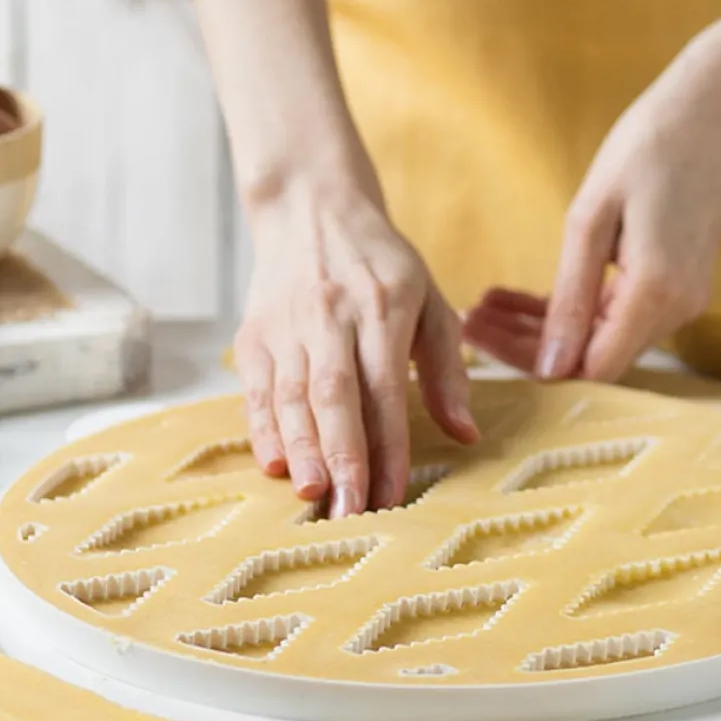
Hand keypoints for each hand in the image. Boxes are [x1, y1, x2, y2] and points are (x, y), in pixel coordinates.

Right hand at [235, 184, 477, 519]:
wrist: (310, 209)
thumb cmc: (380, 263)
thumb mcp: (429, 300)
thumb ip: (447, 368)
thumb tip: (467, 432)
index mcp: (383, 307)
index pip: (386, 388)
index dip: (389, 445)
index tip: (394, 495)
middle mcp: (331, 316)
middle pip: (335, 395)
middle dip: (343, 456)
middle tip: (350, 512)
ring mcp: (287, 324)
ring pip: (292, 394)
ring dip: (302, 448)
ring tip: (314, 494)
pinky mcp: (253, 334)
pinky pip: (257, 388)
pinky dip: (263, 428)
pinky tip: (274, 463)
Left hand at [465, 0, 720, 381]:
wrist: (712, 109)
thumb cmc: (648, 147)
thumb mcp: (590, 218)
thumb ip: (571, 297)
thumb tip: (550, 369)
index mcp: (657, 293)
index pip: (590, 368)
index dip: (532, 363)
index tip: (479, 336)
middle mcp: (675, 308)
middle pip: (591, 357)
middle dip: (525, 344)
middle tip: (470, 320)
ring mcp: (679, 299)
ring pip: (598, 336)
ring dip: (540, 326)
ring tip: (485, 304)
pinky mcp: (672, 284)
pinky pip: (613, 313)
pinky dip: (569, 307)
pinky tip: (519, 297)